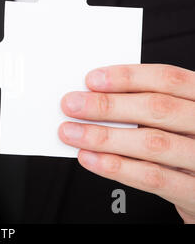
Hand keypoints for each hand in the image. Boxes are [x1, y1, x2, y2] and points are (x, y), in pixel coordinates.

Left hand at [59, 64, 194, 222]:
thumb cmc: (190, 145)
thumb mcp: (180, 118)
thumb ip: (150, 106)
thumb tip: (96, 96)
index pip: (168, 79)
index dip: (127, 77)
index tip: (92, 79)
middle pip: (157, 108)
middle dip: (107, 105)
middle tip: (71, 105)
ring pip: (152, 142)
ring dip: (104, 137)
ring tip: (72, 132)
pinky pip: (152, 177)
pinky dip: (116, 166)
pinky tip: (90, 158)